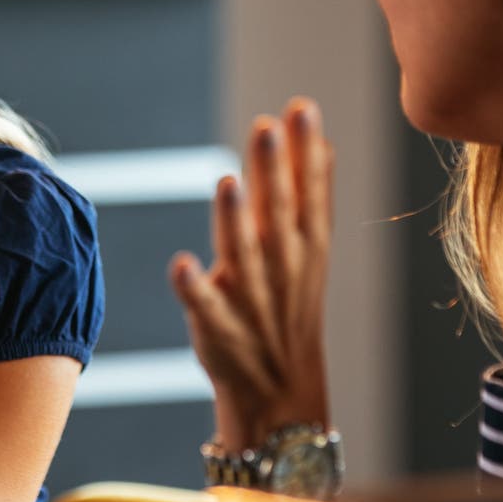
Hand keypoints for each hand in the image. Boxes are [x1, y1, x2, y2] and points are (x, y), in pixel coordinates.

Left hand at [169, 97, 333, 451]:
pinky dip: (194, 289)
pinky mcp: (218, 329)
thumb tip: (321, 141)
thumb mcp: (311, 253)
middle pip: (279, 216)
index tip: (301, 108)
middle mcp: (282, 270)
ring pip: (244, 256)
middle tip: (268, 125)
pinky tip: (182, 265)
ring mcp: (250, 300)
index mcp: (306, 248)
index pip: (309, 193)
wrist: (280, 393)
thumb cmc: (289, 311)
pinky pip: (205, 309)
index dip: (306, 152)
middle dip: (274, 172)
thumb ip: (314, 195)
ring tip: (229, 181)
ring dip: (236, 221)